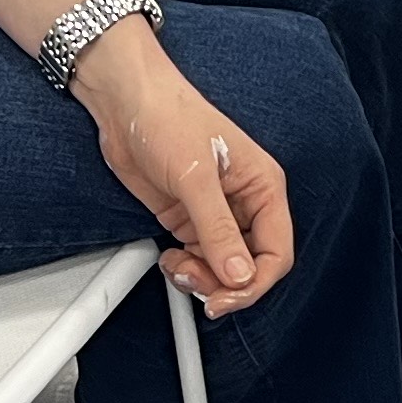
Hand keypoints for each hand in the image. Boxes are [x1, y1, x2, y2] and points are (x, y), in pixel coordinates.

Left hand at [78, 25, 295, 314]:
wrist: (125, 105)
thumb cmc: (168, 117)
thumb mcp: (195, 177)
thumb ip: (218, 230)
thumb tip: (239, 275)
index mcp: (263, 187)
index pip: (277, 252)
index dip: (254, 282)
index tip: (224, 296)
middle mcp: (244, 203)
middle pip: (251, 266)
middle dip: (224, 283)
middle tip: (195, 283)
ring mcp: (214, 213)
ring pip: (223, 268)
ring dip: (202, 279)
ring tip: (177, 267)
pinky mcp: (187, 219)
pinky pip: (198, 259)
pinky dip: (185, 269)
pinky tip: (170, 260)